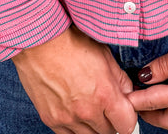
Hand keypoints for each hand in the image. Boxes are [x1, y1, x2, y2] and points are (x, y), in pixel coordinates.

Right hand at [13, 26, 138, 133]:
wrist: (40, 42)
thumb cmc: (71, 42)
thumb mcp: (104, 55)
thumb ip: (120, 79)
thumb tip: (127, 93)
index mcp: (104, 94)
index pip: (127, 125)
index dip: (128, 117)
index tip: (124, 110)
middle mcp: (87, 111)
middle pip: (109, 132)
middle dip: (110, 120)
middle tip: (105, 105)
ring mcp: (68, 118)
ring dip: (93, 125)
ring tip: (88, 106)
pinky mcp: (52, 120)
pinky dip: (75, 127)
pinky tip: (74, 112)